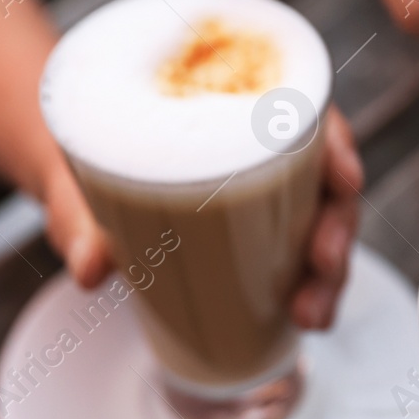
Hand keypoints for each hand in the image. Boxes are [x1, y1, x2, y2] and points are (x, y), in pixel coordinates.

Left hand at [35, 107, 359, 328]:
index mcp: (234, 102)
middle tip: (321, 265)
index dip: (337, 145)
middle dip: (337, 228)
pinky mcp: (259, 229)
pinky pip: (301, 252)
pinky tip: (304, 317)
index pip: (306, 110)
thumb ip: (76, 215)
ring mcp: (266, 190)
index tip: (343, 179)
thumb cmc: (88, 148)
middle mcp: (262, 143)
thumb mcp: (75, 171)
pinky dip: (310, 285)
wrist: (78, 163)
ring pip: (321, 222)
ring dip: (328, 272)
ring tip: (310, 314)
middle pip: (326, 178)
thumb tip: (90, 267)